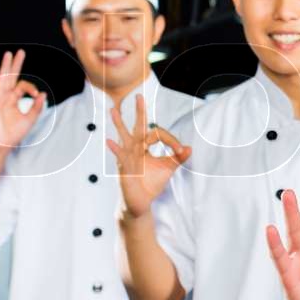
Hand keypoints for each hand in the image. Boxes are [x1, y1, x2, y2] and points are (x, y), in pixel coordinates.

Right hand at [0, 50, 44, 152]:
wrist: (3, 144)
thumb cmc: (14, 133)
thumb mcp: (30, 119)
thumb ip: (37, 107)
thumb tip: (42, 94)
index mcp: (13, 99)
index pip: (22, 86)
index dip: (31, 88)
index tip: (36, 95)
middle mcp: (6, 96)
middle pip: (11, 77)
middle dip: (15, 64)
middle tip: (20, 52)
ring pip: (3, 79)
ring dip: (6, 67)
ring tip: (9, 54)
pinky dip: (2, 80)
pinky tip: (5, 72)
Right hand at [106, 95, 190, 218]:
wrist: (140, 203)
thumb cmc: (151, 183)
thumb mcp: (167, 168)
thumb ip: (178, 158)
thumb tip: (190, 147)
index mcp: (144, 147)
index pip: (157, 134)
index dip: (171, 140)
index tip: (180, 150)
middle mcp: (135, 149)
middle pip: (138, 127)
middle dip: (139, 112)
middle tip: (139, 96)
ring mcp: (128, 158)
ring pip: (125, 138)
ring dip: (119, 124)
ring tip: (114, 111)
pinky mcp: (124, 169)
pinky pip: (120, 158)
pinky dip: (116, 150)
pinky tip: (110, 142)